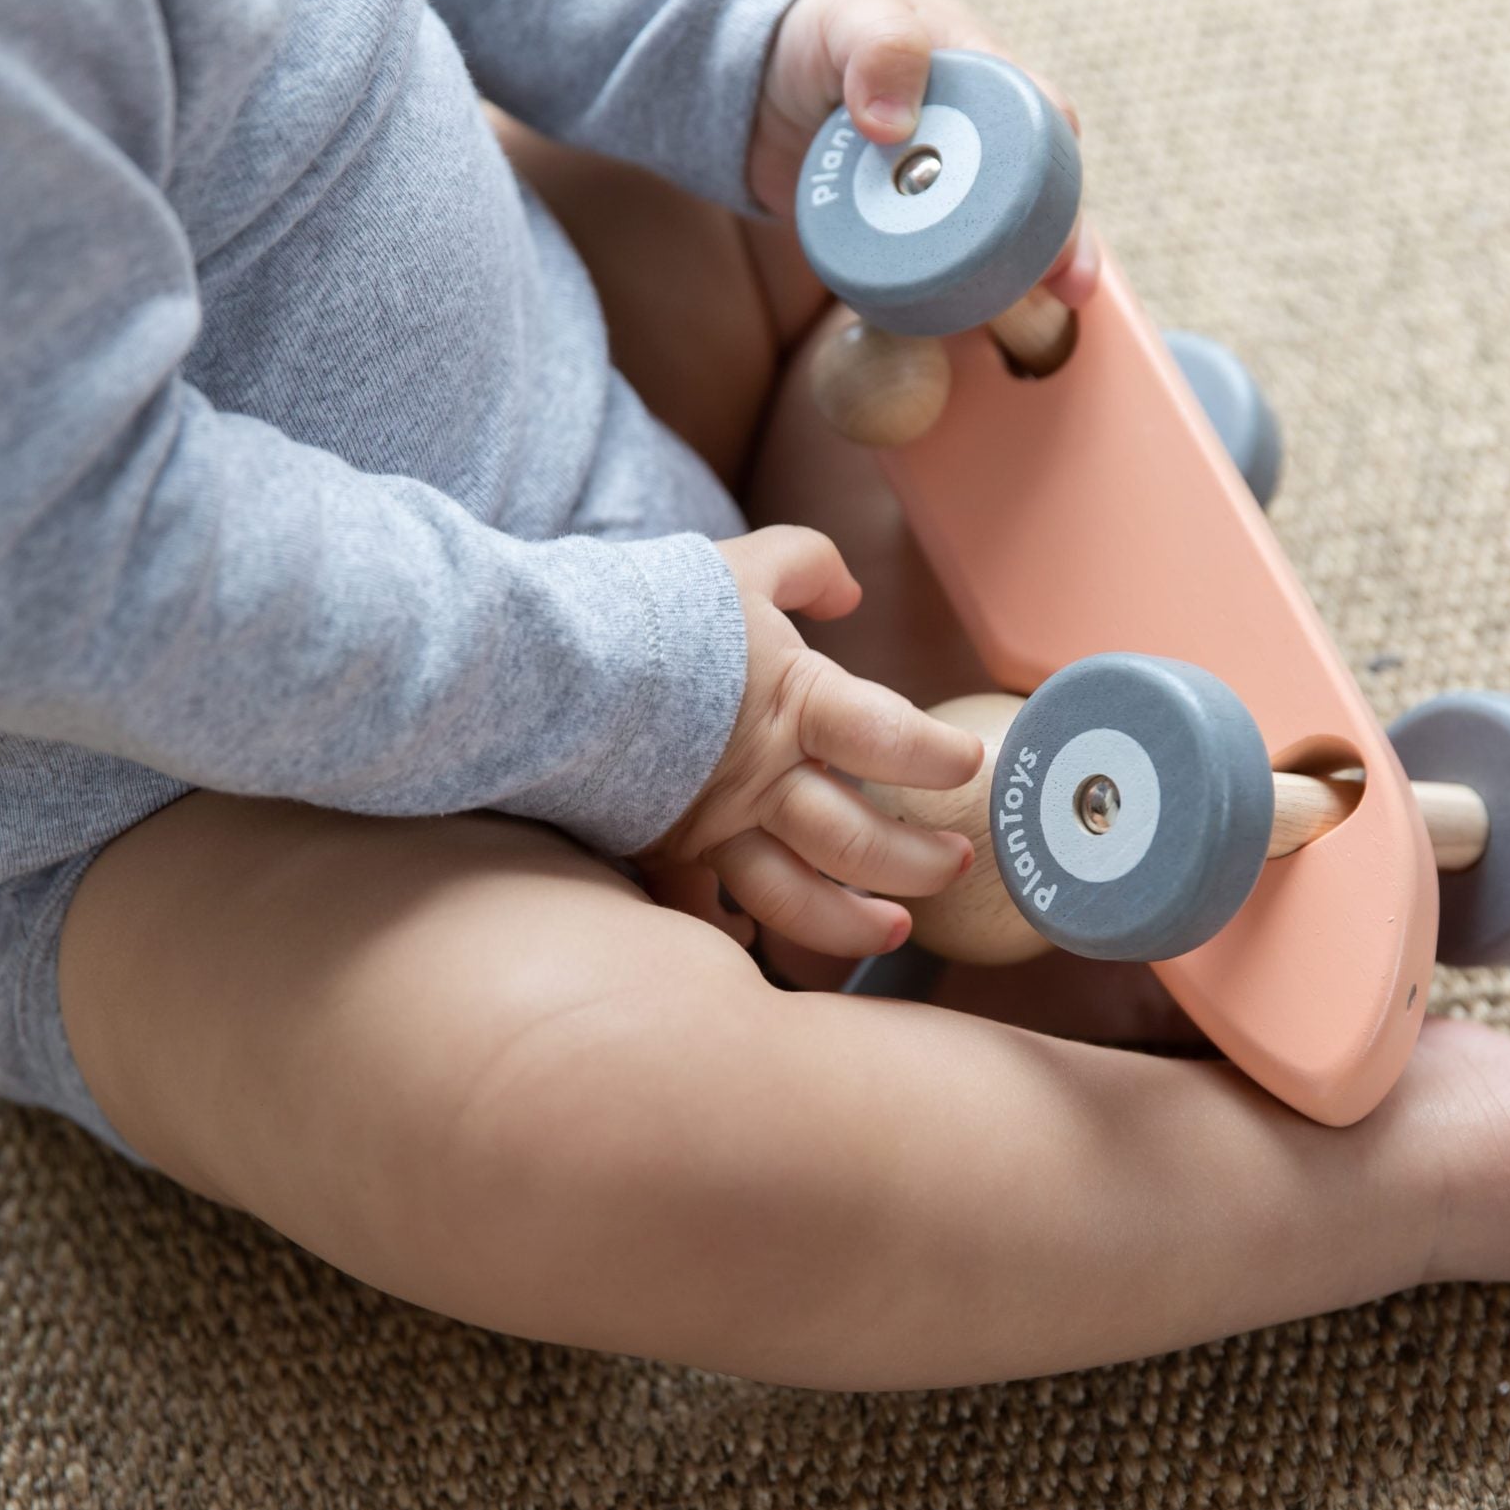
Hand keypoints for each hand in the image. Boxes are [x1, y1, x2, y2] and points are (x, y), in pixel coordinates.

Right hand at [640, 527, 984, 957]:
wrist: (539, 659)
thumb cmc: (644, 609)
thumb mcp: (737, 565)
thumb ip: (805, 566)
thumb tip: (849, 590)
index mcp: (794, 705)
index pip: (890, 739)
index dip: (938, 758)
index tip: (970, 766)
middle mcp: (762, 780)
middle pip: (859, 843)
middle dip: (920, 861)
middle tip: (959, 862)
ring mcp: (710, 826)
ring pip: (795, 899)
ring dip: (851, 924)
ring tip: (894, 930)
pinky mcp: (659, 849)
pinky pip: (700, 911)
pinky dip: (727, 935)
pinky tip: (752, 944)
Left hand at [749, 0, 1099, 306]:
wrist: (753, 83)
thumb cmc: (815, 35)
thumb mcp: (849, 19)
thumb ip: (881, 49)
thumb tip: (895, 127)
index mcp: (980, 75)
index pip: (1045, 119)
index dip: (1062, 172)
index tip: (1064, 218)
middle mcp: (973, 135)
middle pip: (1037, 191)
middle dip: (1063, 237)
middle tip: (1070, 284)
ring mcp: (939, 186)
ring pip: (999, 236)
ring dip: (1025, 273)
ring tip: (1046, 312)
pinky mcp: (905, 227)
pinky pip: (944, 263)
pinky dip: (964, 292)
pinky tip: (981, 323)